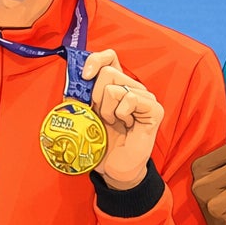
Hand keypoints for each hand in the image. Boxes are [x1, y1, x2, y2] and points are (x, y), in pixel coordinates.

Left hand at [81, 49, 161, 189]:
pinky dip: (121, 114)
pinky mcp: (154, 109)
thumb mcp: (82, 114)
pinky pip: (130, 99)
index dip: (95, 61)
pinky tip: (126, 125)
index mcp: (116, 85)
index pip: (109, 57)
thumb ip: (78, 95)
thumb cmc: (100, 142)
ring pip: (115, 88)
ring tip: (114, 123)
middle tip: (101, 115)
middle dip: (96, 96)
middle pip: (108, 72)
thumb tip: (71, 78)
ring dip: (107, 110)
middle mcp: (132, 87)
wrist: (114, 167)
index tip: (84, 77)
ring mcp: (145, 97)